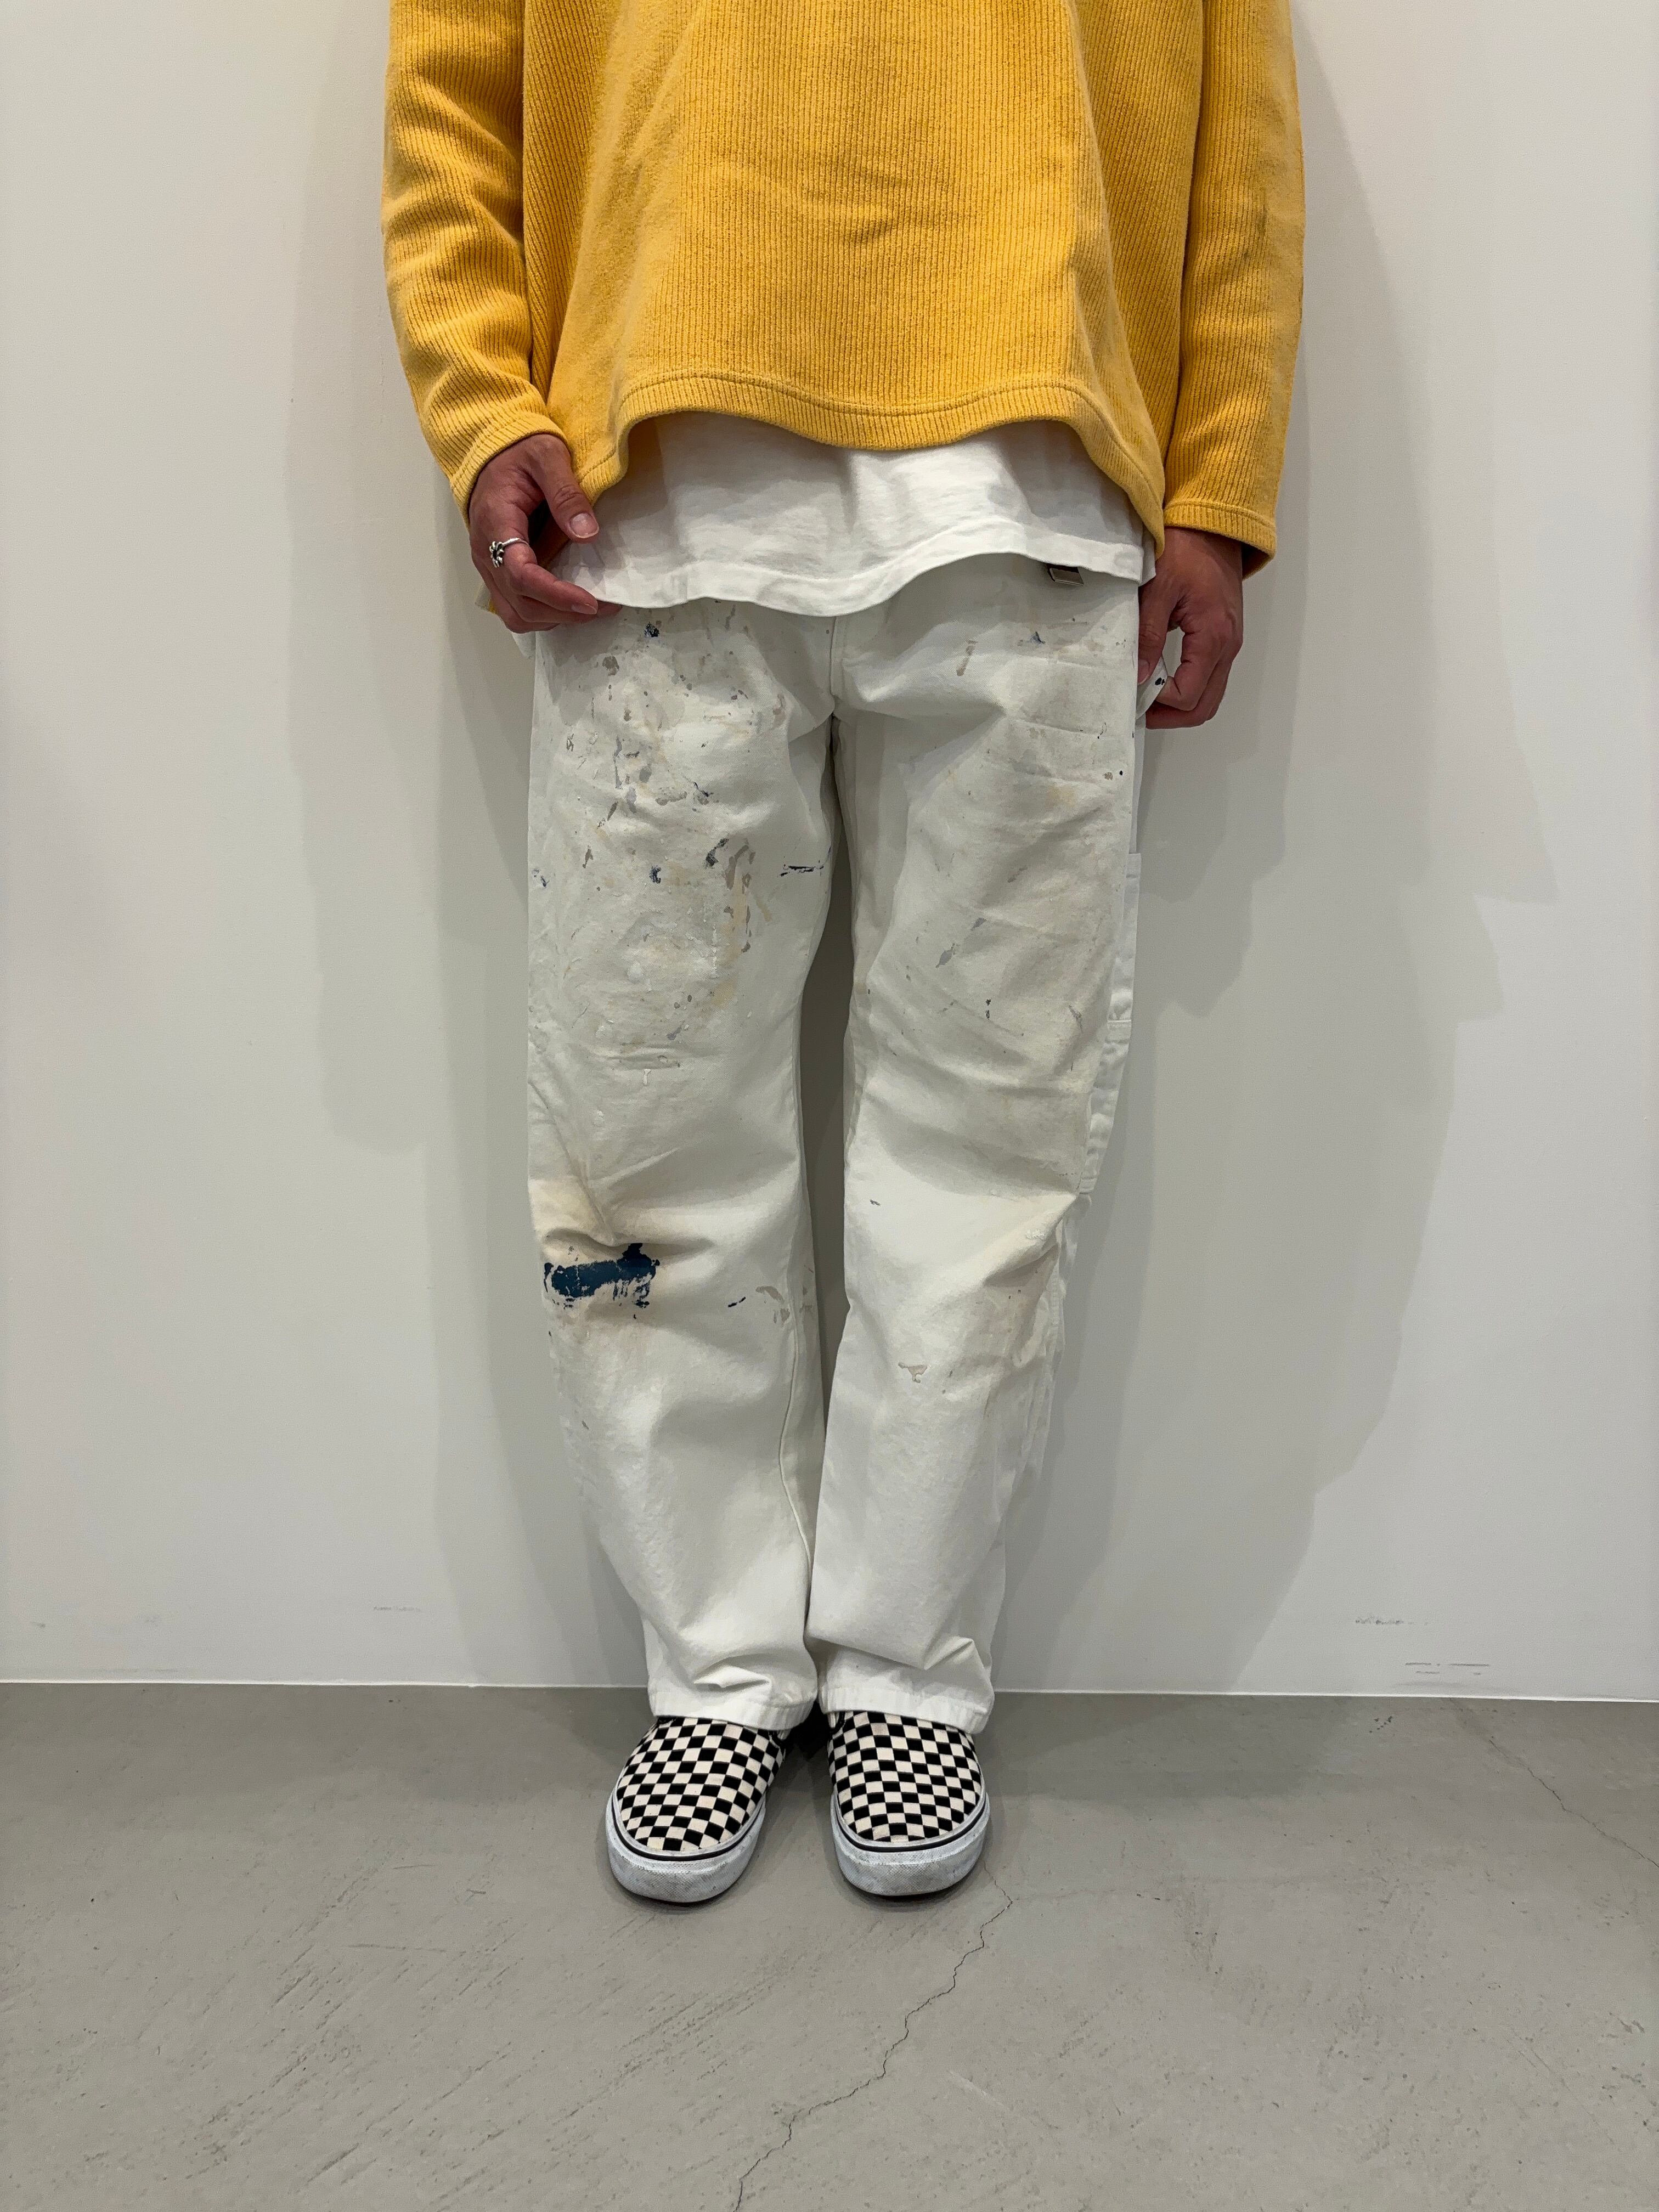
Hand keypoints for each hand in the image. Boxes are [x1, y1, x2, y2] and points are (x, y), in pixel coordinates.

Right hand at [469, 433, 616, 630]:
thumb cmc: (519, 452)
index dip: (555, 594)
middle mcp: (486, 553)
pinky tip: (570, 603)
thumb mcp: (546, 456)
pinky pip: (517, 607)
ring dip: (554, 619)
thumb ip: (565, 493)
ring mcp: (490, 566)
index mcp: (495, 523)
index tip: (589, 601)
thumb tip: (587, 534)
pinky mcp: (498, 572)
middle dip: (563, 612)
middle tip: (603, 606)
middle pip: (520, 604)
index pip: (520, 575)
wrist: (493, 453)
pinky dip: (545, 613)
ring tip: (591, 608)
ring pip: (517, 614)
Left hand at [1137, 526, 1244, 727]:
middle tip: (1140, 711)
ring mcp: (1229, 643)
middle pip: (1204, 706)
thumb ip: (1147, 635)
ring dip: (1180, 705)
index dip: (1159, 703)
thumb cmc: (1189, 548)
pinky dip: (1189, 687)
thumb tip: (1137, 674)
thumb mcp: (1159, 588)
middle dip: (1171, 716)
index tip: (1132, 695)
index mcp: (1213, 637)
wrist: (1214, 525)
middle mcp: (1228, 646)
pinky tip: (1162, 678)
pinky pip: (1211, 677)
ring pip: (1210, 695)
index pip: (1188, 695)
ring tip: (1148, 698)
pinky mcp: (1224, 637)